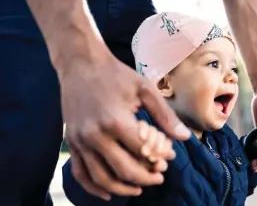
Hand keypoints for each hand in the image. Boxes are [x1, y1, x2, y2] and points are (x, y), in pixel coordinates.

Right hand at [62, 53, 190, 200]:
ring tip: (140, 187)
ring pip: (102, 178)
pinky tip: (108, 193)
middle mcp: (95, 135)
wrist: (80, 63)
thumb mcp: (145, 89)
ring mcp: (79, 140)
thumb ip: (165, 115)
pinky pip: (80, 173)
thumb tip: (185, 137)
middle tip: (160, 176)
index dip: (160, 157)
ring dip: (123, 187)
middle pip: (124, 169)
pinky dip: (93, 188)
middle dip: (146, 177)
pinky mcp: (70, 141)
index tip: (170, 157)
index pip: (144, 151)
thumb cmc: (115, 74)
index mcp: (116, 120)